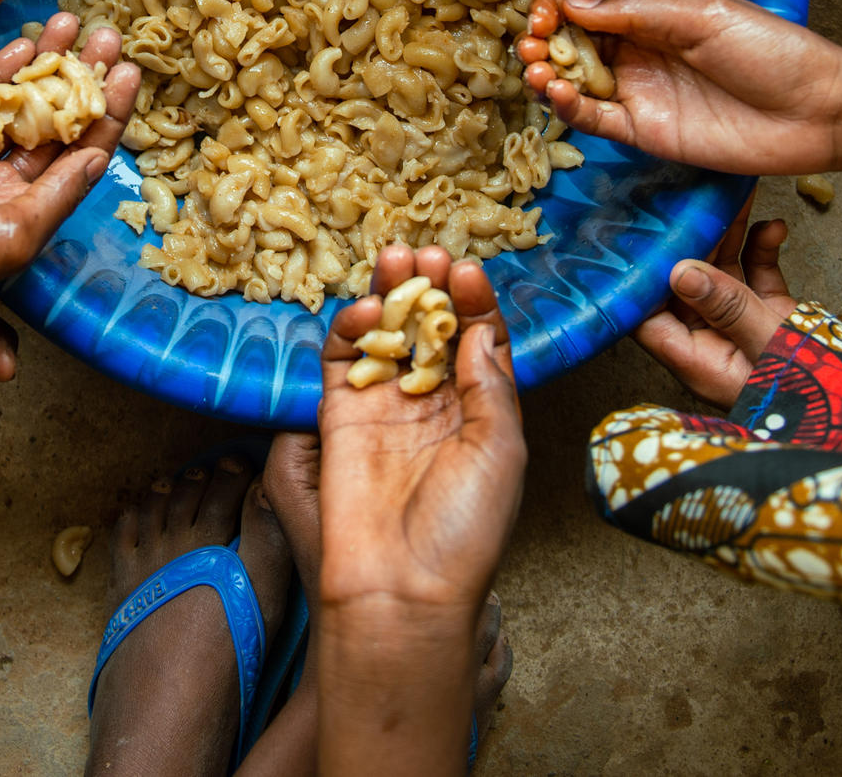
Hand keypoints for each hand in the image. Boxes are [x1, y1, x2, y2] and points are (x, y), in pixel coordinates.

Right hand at [0, 12, 139, 340]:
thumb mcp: (13, 239)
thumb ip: (56, 194)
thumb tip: (98, 157)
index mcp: (26, 214)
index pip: (79, 157)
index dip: (108, 116)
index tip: (130, 74)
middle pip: (52, 122)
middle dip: (82, 79)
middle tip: (109, 35)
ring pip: (14, 103)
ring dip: (43, 65)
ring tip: (70, 23)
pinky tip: (22, 45)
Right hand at [316, 245, 524, 616]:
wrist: (401, 589)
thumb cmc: (464, 531)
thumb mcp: (502, 450)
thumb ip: (489, 384)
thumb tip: (475, 329)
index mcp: (480, 414)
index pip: (478, 341)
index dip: (474, 303)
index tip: (469, 270)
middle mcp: (433, 405)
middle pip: (430, 327)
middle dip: (432, 286)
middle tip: (430, 251)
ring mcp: (385, 407)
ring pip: (387, 333)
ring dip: (392, 293)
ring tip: (398, 258)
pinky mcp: (339, 414)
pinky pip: (342, 357)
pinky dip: (353, 325)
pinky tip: (371, 309)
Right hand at [517, 0, 841, 175]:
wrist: (814, 110)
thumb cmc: (770, 50)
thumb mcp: (703, 14)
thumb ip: (637, 9)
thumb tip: (573, 4)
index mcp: (652, 12)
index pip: (587, 1)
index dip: (558, 4)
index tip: (542, 13)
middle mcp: (638, 49)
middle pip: (571, 40)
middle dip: (542, 38)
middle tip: (529, 44)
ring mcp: (639, 91)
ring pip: (575, 80)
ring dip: (545, 73)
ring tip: (534, 69)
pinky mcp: (643, 131)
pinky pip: (593, 119)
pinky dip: (568, 107)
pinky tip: (556, 94)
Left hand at [630, 215, 795, 407]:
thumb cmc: (819, 395)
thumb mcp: (771, 347)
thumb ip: (729, 308)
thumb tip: (681, 271)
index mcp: (699, 362)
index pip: (648, 316)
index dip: (639, 278)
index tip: (640, 234)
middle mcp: (714, 343)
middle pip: (684, 286)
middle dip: (688, 242)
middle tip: (690, 200)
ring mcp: (743, 327)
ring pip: (721, 273)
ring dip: (727, 235)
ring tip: (731, 197)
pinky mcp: (772, 316)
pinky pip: (758, 275)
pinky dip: (763, 249)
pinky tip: (775, 227)